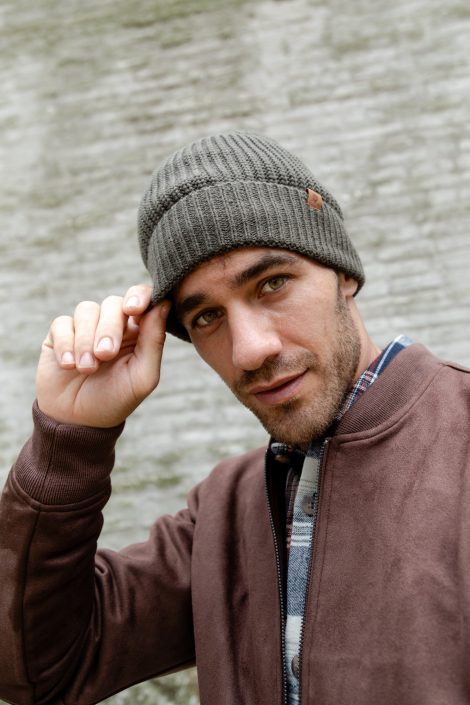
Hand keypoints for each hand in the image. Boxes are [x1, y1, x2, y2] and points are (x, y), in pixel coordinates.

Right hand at [36, 285, 168, 427]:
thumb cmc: (117, 399)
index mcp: (138, 330)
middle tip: (105, 355)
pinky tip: (69, 365)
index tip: (134, 309)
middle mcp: (113, 324)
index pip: (142, 298)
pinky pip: (62, 323)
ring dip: (86, 340)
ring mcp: (86, 326)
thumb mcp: (142, 376)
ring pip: (87, 310)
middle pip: (113, 303)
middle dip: (109, 328)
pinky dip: (66, 344)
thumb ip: (154, 341)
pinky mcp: (61, 334)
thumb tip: (163, 304)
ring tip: (86, 369)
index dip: (139, 296)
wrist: (79, 421)